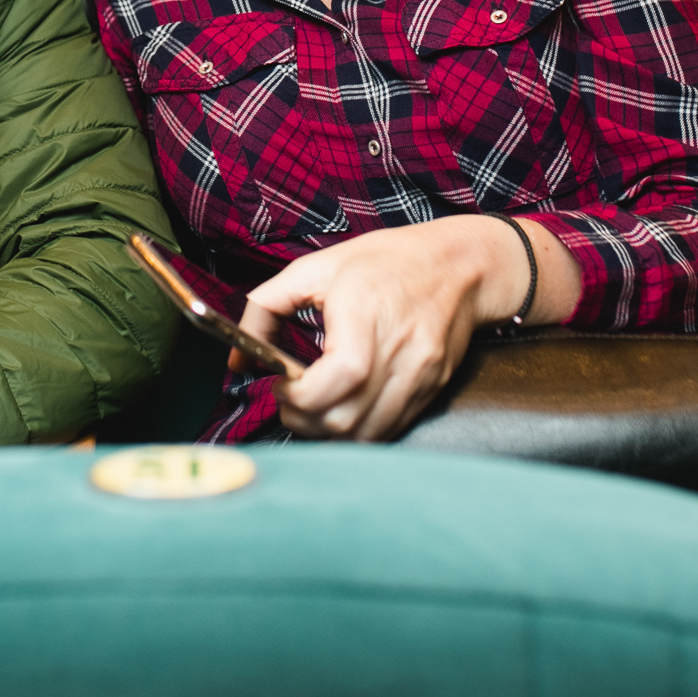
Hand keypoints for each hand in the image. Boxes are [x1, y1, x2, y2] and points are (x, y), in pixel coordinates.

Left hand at [240, 216, 573, 442]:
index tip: (281, 385)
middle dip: (304, 419)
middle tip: (288, 399)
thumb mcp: (314, 268)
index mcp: (366, 310)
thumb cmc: (384, 262)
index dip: (302, 394)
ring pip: (367, 434)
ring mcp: (421, 373)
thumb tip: (238, 359)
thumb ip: (264, 309)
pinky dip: (358, 431)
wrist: (459, 266)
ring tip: (312, 408)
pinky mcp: (432, 389)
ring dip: (328, 432)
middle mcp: (401, 347)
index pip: (342, 374)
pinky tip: (343, 408)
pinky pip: (390, 430)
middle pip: (347, 416)